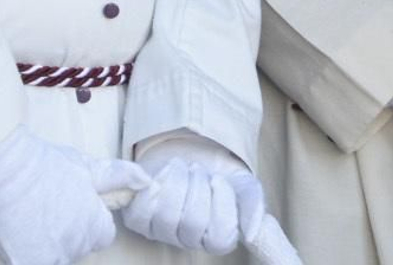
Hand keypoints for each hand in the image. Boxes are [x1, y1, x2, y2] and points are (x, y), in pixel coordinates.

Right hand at [0, 126, 139, 264]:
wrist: (5, 164)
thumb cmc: (45, 162)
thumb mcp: (84, 166)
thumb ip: (118, 176)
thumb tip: (146, 182)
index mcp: (96, 226)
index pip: (100, 235)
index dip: (85, 218)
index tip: (68, 203)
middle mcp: (78, 247)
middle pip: (77, 247)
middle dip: (66, 231)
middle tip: (46, 205)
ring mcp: (53, 256)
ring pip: (56, 256)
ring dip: (45, 242)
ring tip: (31, 214)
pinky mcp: (27, 261)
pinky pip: (32, 261)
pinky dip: (26, 251)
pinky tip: (19, 229)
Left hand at [119, 159, 263, 254]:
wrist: (185, 152)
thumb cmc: (216, 174)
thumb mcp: (244, 185)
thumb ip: (254, 207)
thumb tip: (251, 233)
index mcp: (217, 238)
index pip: (220, 238)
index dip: (220, 205)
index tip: (218, 179)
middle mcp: (189, 240)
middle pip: (193, 223)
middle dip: (197, 186)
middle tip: (198, 169)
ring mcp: (162, 231)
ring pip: (167, 217)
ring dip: (176, 182)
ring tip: (182, 167)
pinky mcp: (139, 219)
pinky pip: (142, 211)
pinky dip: (153, 185)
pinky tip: (161, 173)